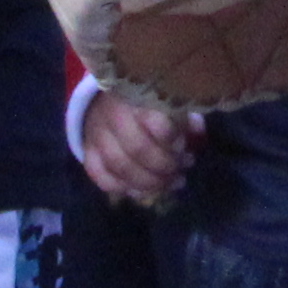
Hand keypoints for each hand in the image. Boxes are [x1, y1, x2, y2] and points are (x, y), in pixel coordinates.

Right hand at [79, 95, 203, 206]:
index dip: (172, 140)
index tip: (184, 148)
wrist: (104, 96)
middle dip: (164, 167)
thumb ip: (185, 117)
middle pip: (137, 150)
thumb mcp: (168, 99)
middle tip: (181, 173)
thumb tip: (199, 136)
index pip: (155, 122)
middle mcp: (114, 115)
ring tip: (170, 185)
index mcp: (139, 96)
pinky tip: (143, 191)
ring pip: (119, 167)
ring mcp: (97, 135)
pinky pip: (101, 176)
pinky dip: (122, 188)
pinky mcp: (88, 151)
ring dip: (147, 183)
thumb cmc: (146, 98)